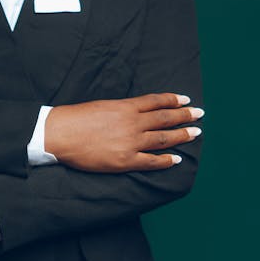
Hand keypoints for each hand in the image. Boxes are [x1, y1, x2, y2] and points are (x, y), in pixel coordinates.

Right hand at [44, 93, 203, 172]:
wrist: (60, 134)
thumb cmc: (76, 119)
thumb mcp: (103, 106)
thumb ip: (121, 110)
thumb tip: (135, 112)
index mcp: (126, 107)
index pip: (156, 101)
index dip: (173, 100)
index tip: (186, 99)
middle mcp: (132, 123)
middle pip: (165, 118)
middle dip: (184, 115)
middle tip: (199, 114)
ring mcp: (130, 142)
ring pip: (163, 138)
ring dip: (181, 135)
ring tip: (195, 133)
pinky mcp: (125, 160)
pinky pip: (151, 161)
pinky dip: (166, 160)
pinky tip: (176, 159)